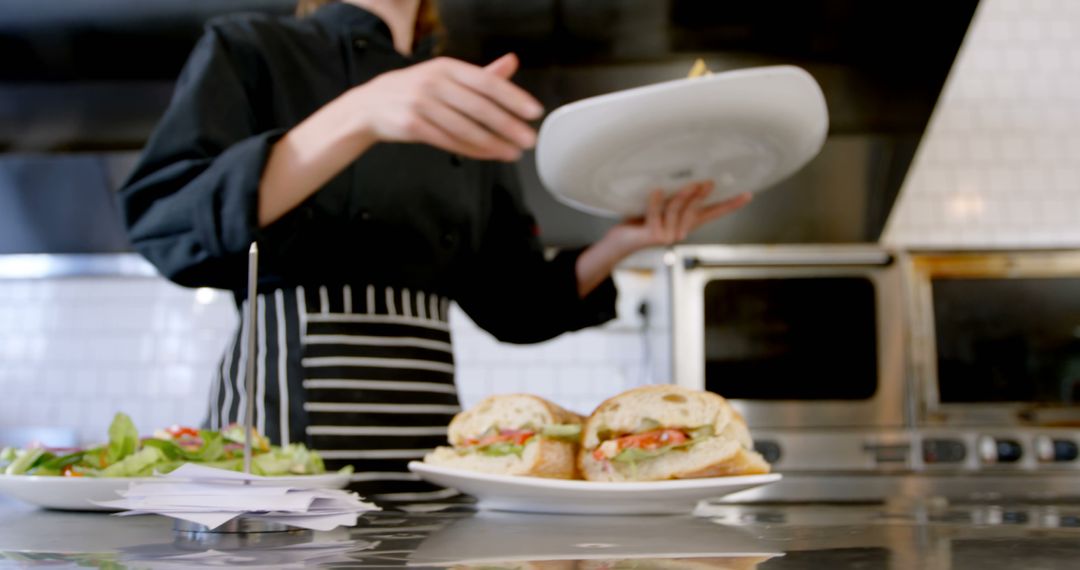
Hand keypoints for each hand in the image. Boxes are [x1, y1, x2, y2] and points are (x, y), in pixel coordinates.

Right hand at [347, 53, 541, 160]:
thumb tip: (511, 63)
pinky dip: (473, 150)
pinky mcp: (412, 125)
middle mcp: (434, 82)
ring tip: (513, 152)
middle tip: (528, 138)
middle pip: (479, 107)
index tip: (534, 111)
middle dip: (508, 125)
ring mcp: (421, 104)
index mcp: (447, 67)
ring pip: (465, 128)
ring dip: (493, 143)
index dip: (513, 97)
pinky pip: (450, 142)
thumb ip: (480, 74)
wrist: (370, 105)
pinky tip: (490, 154)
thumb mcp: (446, 75)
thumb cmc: (414, 90)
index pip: (487, 82)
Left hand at [606, 181, 750, 252]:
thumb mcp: (662, 203)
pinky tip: (656, 189)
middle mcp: (681, 230)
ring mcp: (668, 234)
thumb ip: (675, 194)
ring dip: (682, 196)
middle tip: (708, 182)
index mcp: (688, 221)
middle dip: (702, 195)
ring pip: (677, 210)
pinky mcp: (653, 235)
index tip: (748, 195)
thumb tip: (688, 172)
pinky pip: (655, 212)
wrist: (622, 240)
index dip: (731, 204)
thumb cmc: (642, 218)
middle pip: (696, 209)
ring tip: (687, 183)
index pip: (714, 212)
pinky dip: (655, 200)